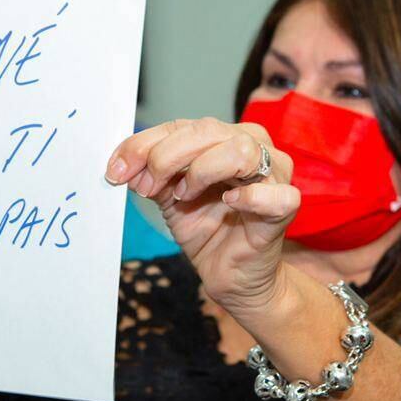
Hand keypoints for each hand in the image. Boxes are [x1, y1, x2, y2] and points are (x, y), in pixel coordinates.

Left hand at [107, 118, 298, 317]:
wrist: (230, 274)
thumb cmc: (206, 229)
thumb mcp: (168, 196)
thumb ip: (151, 174)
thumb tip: (125, 164)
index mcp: (225, 137)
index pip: (182, 126)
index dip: (144, 144)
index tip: (116, 170)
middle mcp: (254, 146)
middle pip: (207, 131)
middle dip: (166, 157)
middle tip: (147, 186)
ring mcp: (274, 175)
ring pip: (240, 151)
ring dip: (201, 171)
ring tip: (184, 196)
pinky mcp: (284, 208)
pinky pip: (276, 194)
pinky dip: (250, 196)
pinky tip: (231, 203)